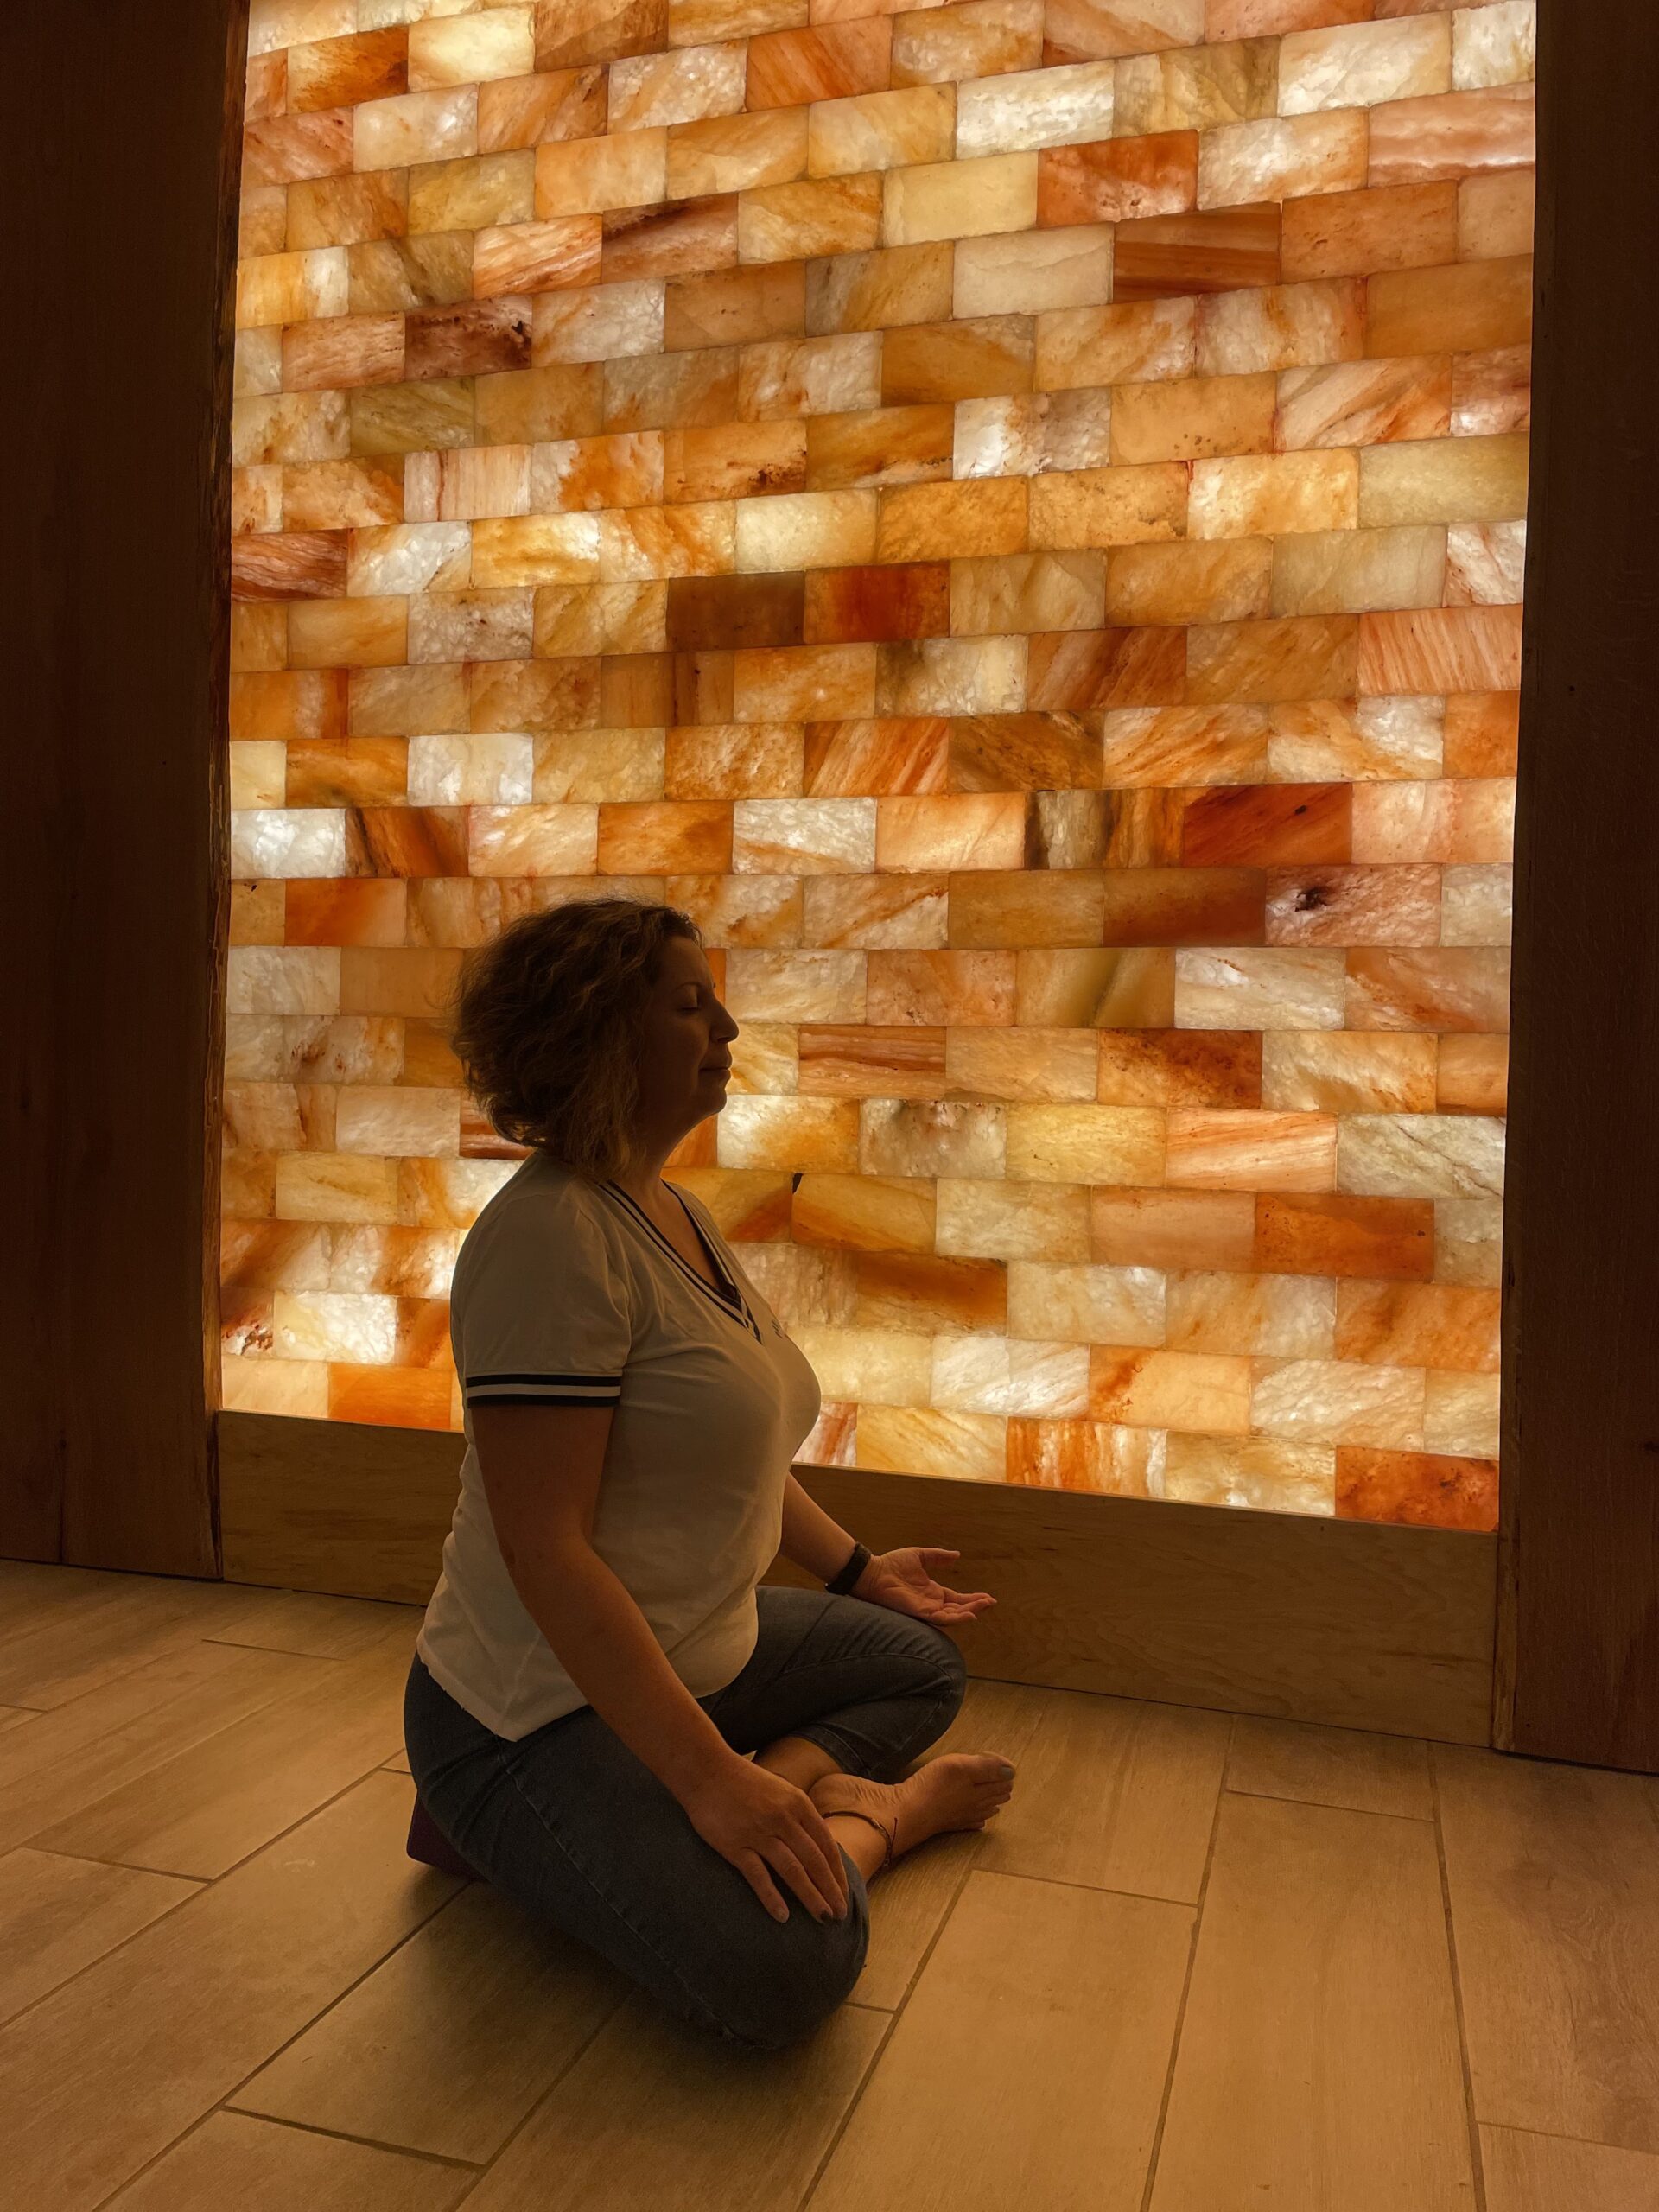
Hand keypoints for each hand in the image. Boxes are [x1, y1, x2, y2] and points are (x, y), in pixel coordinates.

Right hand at [679, 1756, 850, 1925]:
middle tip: (839, 1916)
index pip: (827, 1845)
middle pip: (814, 1861)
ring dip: (811, 1896)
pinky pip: (758, 1875)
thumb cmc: (746, 1783)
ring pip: (793, 1870)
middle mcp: (783, 1818)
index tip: (844, 1896)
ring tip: (822, 1918)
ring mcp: (759, 1832)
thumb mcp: (782, 1791)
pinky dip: (772, 1897)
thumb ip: (800, 1817)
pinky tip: (782, 1916)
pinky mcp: (735, 1845)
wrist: (706, 1770)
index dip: (838, 1873)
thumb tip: (820, 1847)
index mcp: (799, 1804)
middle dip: (830, 1890)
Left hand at [852, 1547, 996, 1626]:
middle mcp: (932, 1604)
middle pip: (959, 1609)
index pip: (957, 1599)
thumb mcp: (920, 1556)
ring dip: (969, 1612)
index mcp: (933, 1592)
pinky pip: (941, 1619)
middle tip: (991, 1602)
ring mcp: (926, 1610)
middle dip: (976, 1606)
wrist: (873, 1573)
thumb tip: (957, 1555)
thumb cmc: (892, 1564)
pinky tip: (969, 1615)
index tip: (988, 1597)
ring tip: (983, 1607)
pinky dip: (956, 1618)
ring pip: (953, 1616)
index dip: (973, 1598)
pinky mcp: (920, 1613)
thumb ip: (938, 1557)